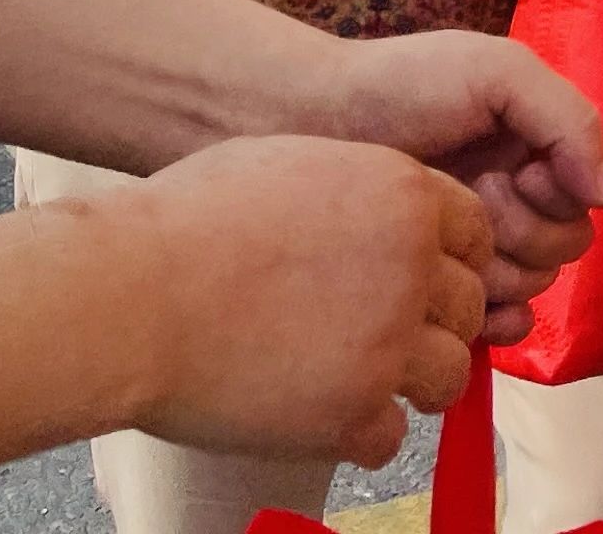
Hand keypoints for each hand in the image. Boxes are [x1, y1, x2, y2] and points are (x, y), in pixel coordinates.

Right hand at [88, 136, 488, 462]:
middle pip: (470, 306)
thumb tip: (373, 209)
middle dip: (432, 324)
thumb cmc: (184, 225)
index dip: (447, 262)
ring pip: (450, 375)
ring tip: (358, 383)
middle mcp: (413, 266)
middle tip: (382, 338)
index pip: (474, 234)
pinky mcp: (354, 411)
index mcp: (403, 197)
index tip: (419, 283)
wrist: (127, 297)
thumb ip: (356, 188)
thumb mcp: (292, 165)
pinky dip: (359, 435)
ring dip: (412, 384)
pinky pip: (392, 437)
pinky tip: (314, 417)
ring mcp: (388, 343)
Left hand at [305, 30, 602, 338]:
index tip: (514, 166)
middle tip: (477, 194)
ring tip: (444, 232)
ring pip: (532, 286)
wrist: (304, 120)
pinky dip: (493, 319)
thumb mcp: (498, 73)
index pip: (586, 199)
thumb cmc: (402, 84)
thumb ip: (568, 120)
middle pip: (564, 248)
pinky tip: (466, 300)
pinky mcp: (437, 290)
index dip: (559, 192)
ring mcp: (475, 249)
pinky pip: (495, 327)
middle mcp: (514, 201)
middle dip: (526, 227)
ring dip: (498, 262)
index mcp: (534, 150)